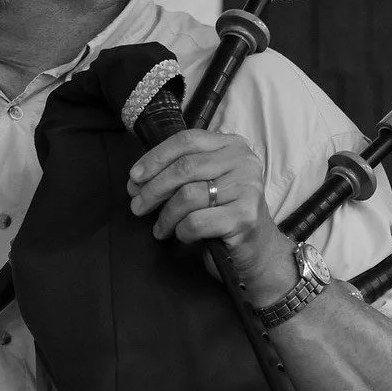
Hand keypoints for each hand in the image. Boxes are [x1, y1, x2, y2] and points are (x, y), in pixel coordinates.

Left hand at [126, 128, 296, 304]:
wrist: (258, 250)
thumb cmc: (224, 212)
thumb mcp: (206, 182)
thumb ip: (179, 171)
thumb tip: (136, 179)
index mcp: (232, 145)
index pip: (187, 140)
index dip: (156, 157)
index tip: (134, 176)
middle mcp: (244, 161)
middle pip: (185, 167)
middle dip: (153, 188)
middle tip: (137, 205)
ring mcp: (247, 188)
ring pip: (187, 195)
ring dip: (165, 215)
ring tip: (159, 228)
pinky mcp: (245, 217)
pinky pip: (196, 221)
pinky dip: (181, 231)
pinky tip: (181, 235)